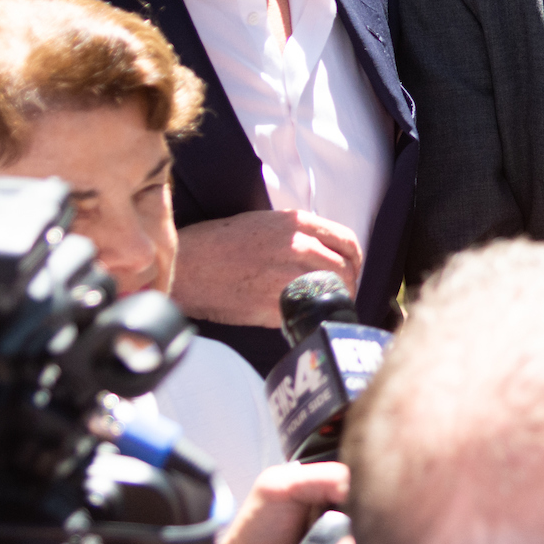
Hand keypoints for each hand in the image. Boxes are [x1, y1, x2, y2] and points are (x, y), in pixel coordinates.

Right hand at [174, 211, 362, 325]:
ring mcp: (289, 275)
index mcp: (297, 223)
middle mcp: (299, 246)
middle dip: (348, 286)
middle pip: (346, 270)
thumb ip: (297, 234)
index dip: (355, 260)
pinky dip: (309, 318)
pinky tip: (303, 320)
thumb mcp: (264, 223)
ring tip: (324, 310)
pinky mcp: (276, 303)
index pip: (347, 241)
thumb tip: (322, 254)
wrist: (188, 265)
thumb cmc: (219, 243)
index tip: (352, 272)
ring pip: (333, 292)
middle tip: (339, 297)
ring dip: (334, 303)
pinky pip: (307, 312)